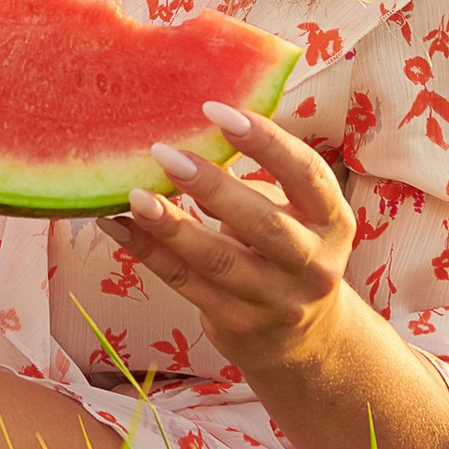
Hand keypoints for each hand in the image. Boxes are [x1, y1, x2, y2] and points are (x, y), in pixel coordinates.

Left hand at [122, 100, 355, 379]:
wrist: (305, 338)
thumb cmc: (286, 251)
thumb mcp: (289, 214)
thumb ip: (252, 181)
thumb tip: (189, 134)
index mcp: (331, 220)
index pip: (305, 173)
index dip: (264, 140)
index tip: (215, 110)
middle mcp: (313, 264)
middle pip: (262, 224)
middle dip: (211, 187)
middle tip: (164, 153)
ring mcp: (277, 301)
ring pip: (218, 262)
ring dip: (171, 226)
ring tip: (134, 196)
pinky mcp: (239, 325)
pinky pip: (186, 285)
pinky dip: (148, 253)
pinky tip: (117, 227)